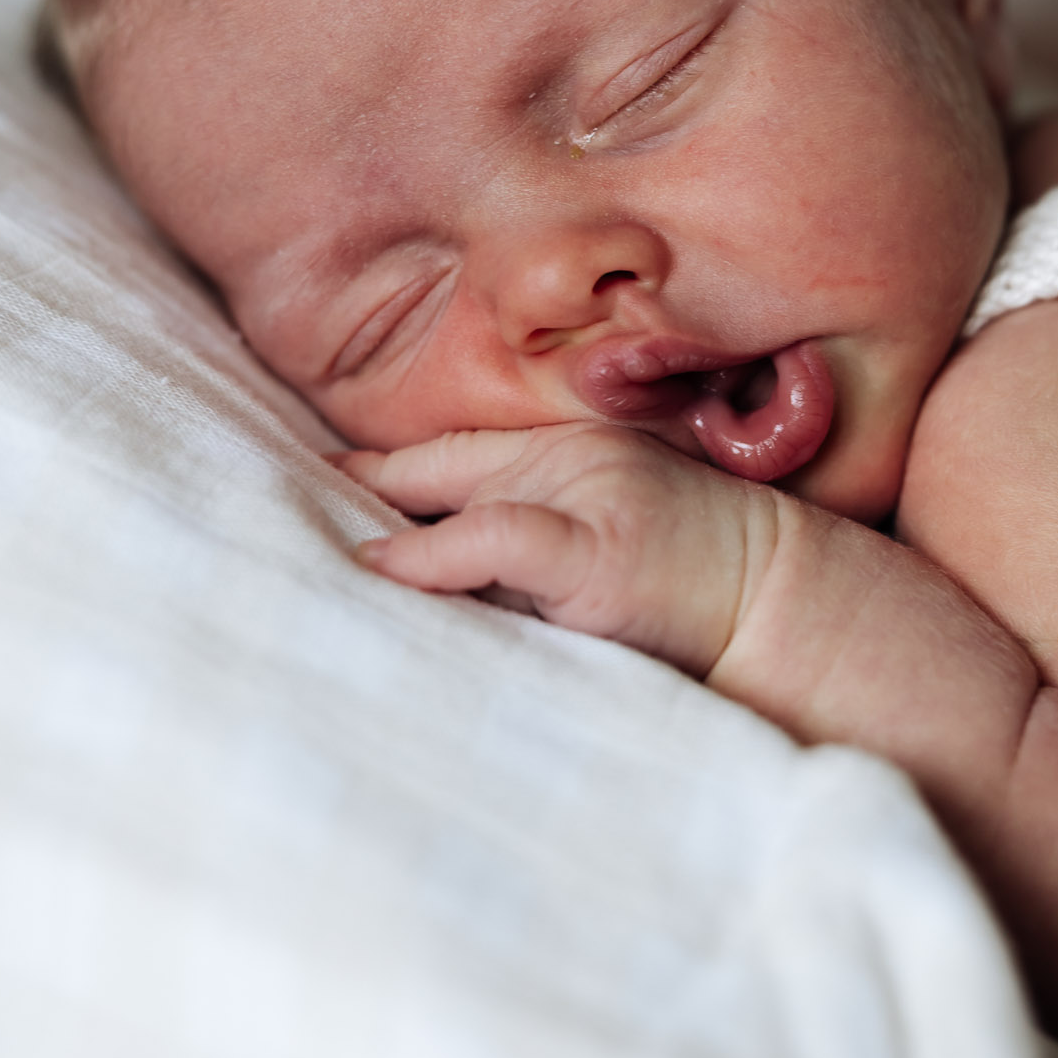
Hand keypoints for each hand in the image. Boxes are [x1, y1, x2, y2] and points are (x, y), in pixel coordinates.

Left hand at [338, 423, 783, 677]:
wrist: (787, 605)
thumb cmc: (701, 586)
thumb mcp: (611, 542)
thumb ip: (531, 543)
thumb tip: (427, 570)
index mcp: (575, 452)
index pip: (457, 453)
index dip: (378, 468)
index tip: (312, 481)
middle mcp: (576, 461)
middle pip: (444, 466)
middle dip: (362, 485)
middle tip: (271, 509)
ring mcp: (588, 502)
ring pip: (460, 495)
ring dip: (385, 529)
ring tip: (314, 557)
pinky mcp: (598, 553)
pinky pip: (497, 537)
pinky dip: (433, 553)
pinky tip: (385, 567)